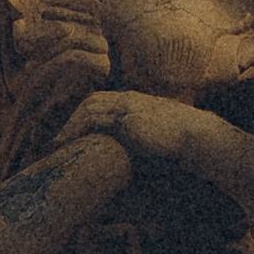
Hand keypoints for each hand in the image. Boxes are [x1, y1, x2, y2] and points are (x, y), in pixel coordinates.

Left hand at [69, 88, 209, 168]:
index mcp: (137, 100)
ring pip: (89, 108)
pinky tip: (66, 141)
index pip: (103, 100)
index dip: (86, 113)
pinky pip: (93, 119)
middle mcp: (130, 99)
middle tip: (60, 135)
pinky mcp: (125, 119)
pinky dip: (76, 129)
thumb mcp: (160, 132)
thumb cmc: (184, 138)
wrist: (197, 135)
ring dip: (71, 124)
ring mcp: (127, 107)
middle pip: (91, 101)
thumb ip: (146, 135)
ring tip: (57, 141)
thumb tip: (138, 154)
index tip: (74, 128)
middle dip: (73, 117)